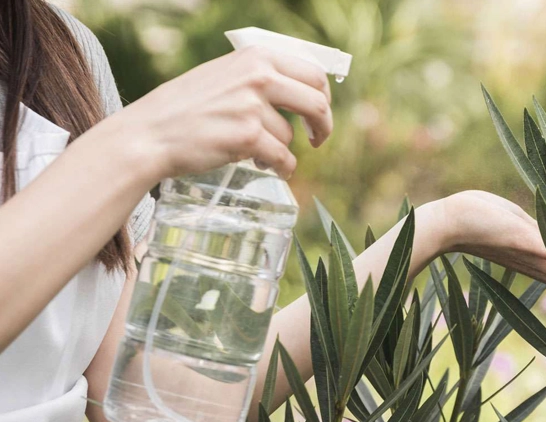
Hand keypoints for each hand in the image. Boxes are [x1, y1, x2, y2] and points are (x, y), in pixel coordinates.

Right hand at [105, 46, 332, 179]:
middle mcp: (258, 77)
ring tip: (254, 151)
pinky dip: (279, 168)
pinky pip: (283, 159)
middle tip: (318, 140)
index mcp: (256, 57)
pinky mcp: (248, 137)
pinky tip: (263, 166)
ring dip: (278, 149)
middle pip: (317, 103)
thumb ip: (260, 78)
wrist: (149, 134)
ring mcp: (253, 106)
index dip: (323, 97)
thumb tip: (303, 92)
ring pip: (290, 137)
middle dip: (323, 126)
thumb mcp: (224, 76)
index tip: (320, 112)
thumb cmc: (185, 108)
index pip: (313, 73)